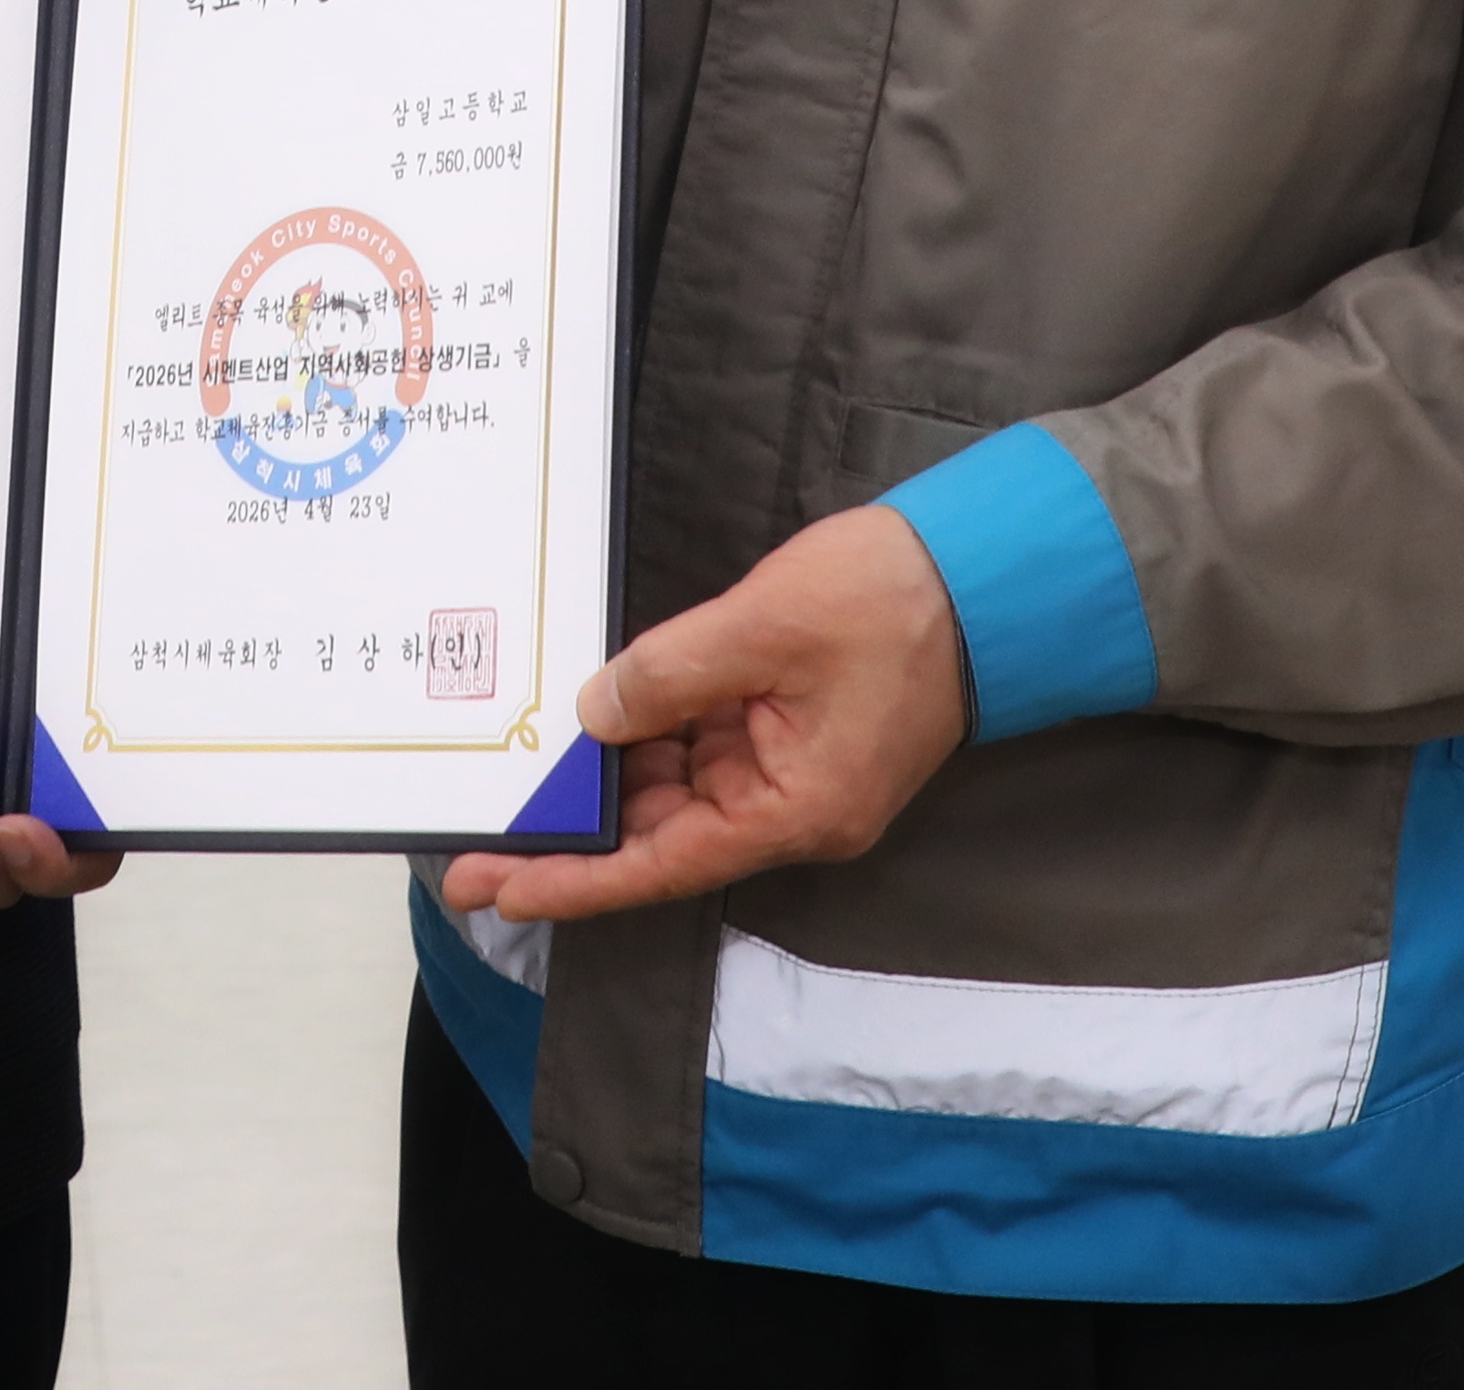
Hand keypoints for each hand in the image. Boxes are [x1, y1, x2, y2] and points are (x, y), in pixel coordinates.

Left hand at [440, 502, 974, 925]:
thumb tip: (595, 716)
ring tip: (523, 762)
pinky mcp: (794, 732)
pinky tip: (597, 709)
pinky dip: (654, 726)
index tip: (499, 892)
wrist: (983, 572)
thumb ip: (671, 674)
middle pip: (663, 830)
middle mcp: (791, 809)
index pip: (662, 865)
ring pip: (680, 784)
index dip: (575, 882)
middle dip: (576, 824)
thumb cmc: (893, 600)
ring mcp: (793, 771)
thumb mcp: (766, 624)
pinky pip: (707, 743)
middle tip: (480, 826)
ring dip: (612, 769)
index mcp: (794, 810)